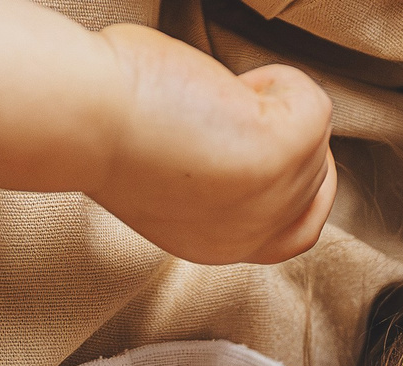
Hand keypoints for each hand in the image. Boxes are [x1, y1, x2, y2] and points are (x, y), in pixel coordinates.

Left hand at [0, 0, 335, 265]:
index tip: (257, 141)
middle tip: (227, 111)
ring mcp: (271, 199)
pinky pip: (316, 107)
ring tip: (219, 97)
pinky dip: (282, 82)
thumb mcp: (167, 177)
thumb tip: (244, 135)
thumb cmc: (102, 129)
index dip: (288, 183)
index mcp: (213, 245)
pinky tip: (236, 85)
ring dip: (273, 106)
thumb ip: (215, 176)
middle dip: (280, 137)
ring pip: (314, 143)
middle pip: (311, 184)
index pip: (292, 232)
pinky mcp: (283, 154)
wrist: (86, 116)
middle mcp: (247, 235)